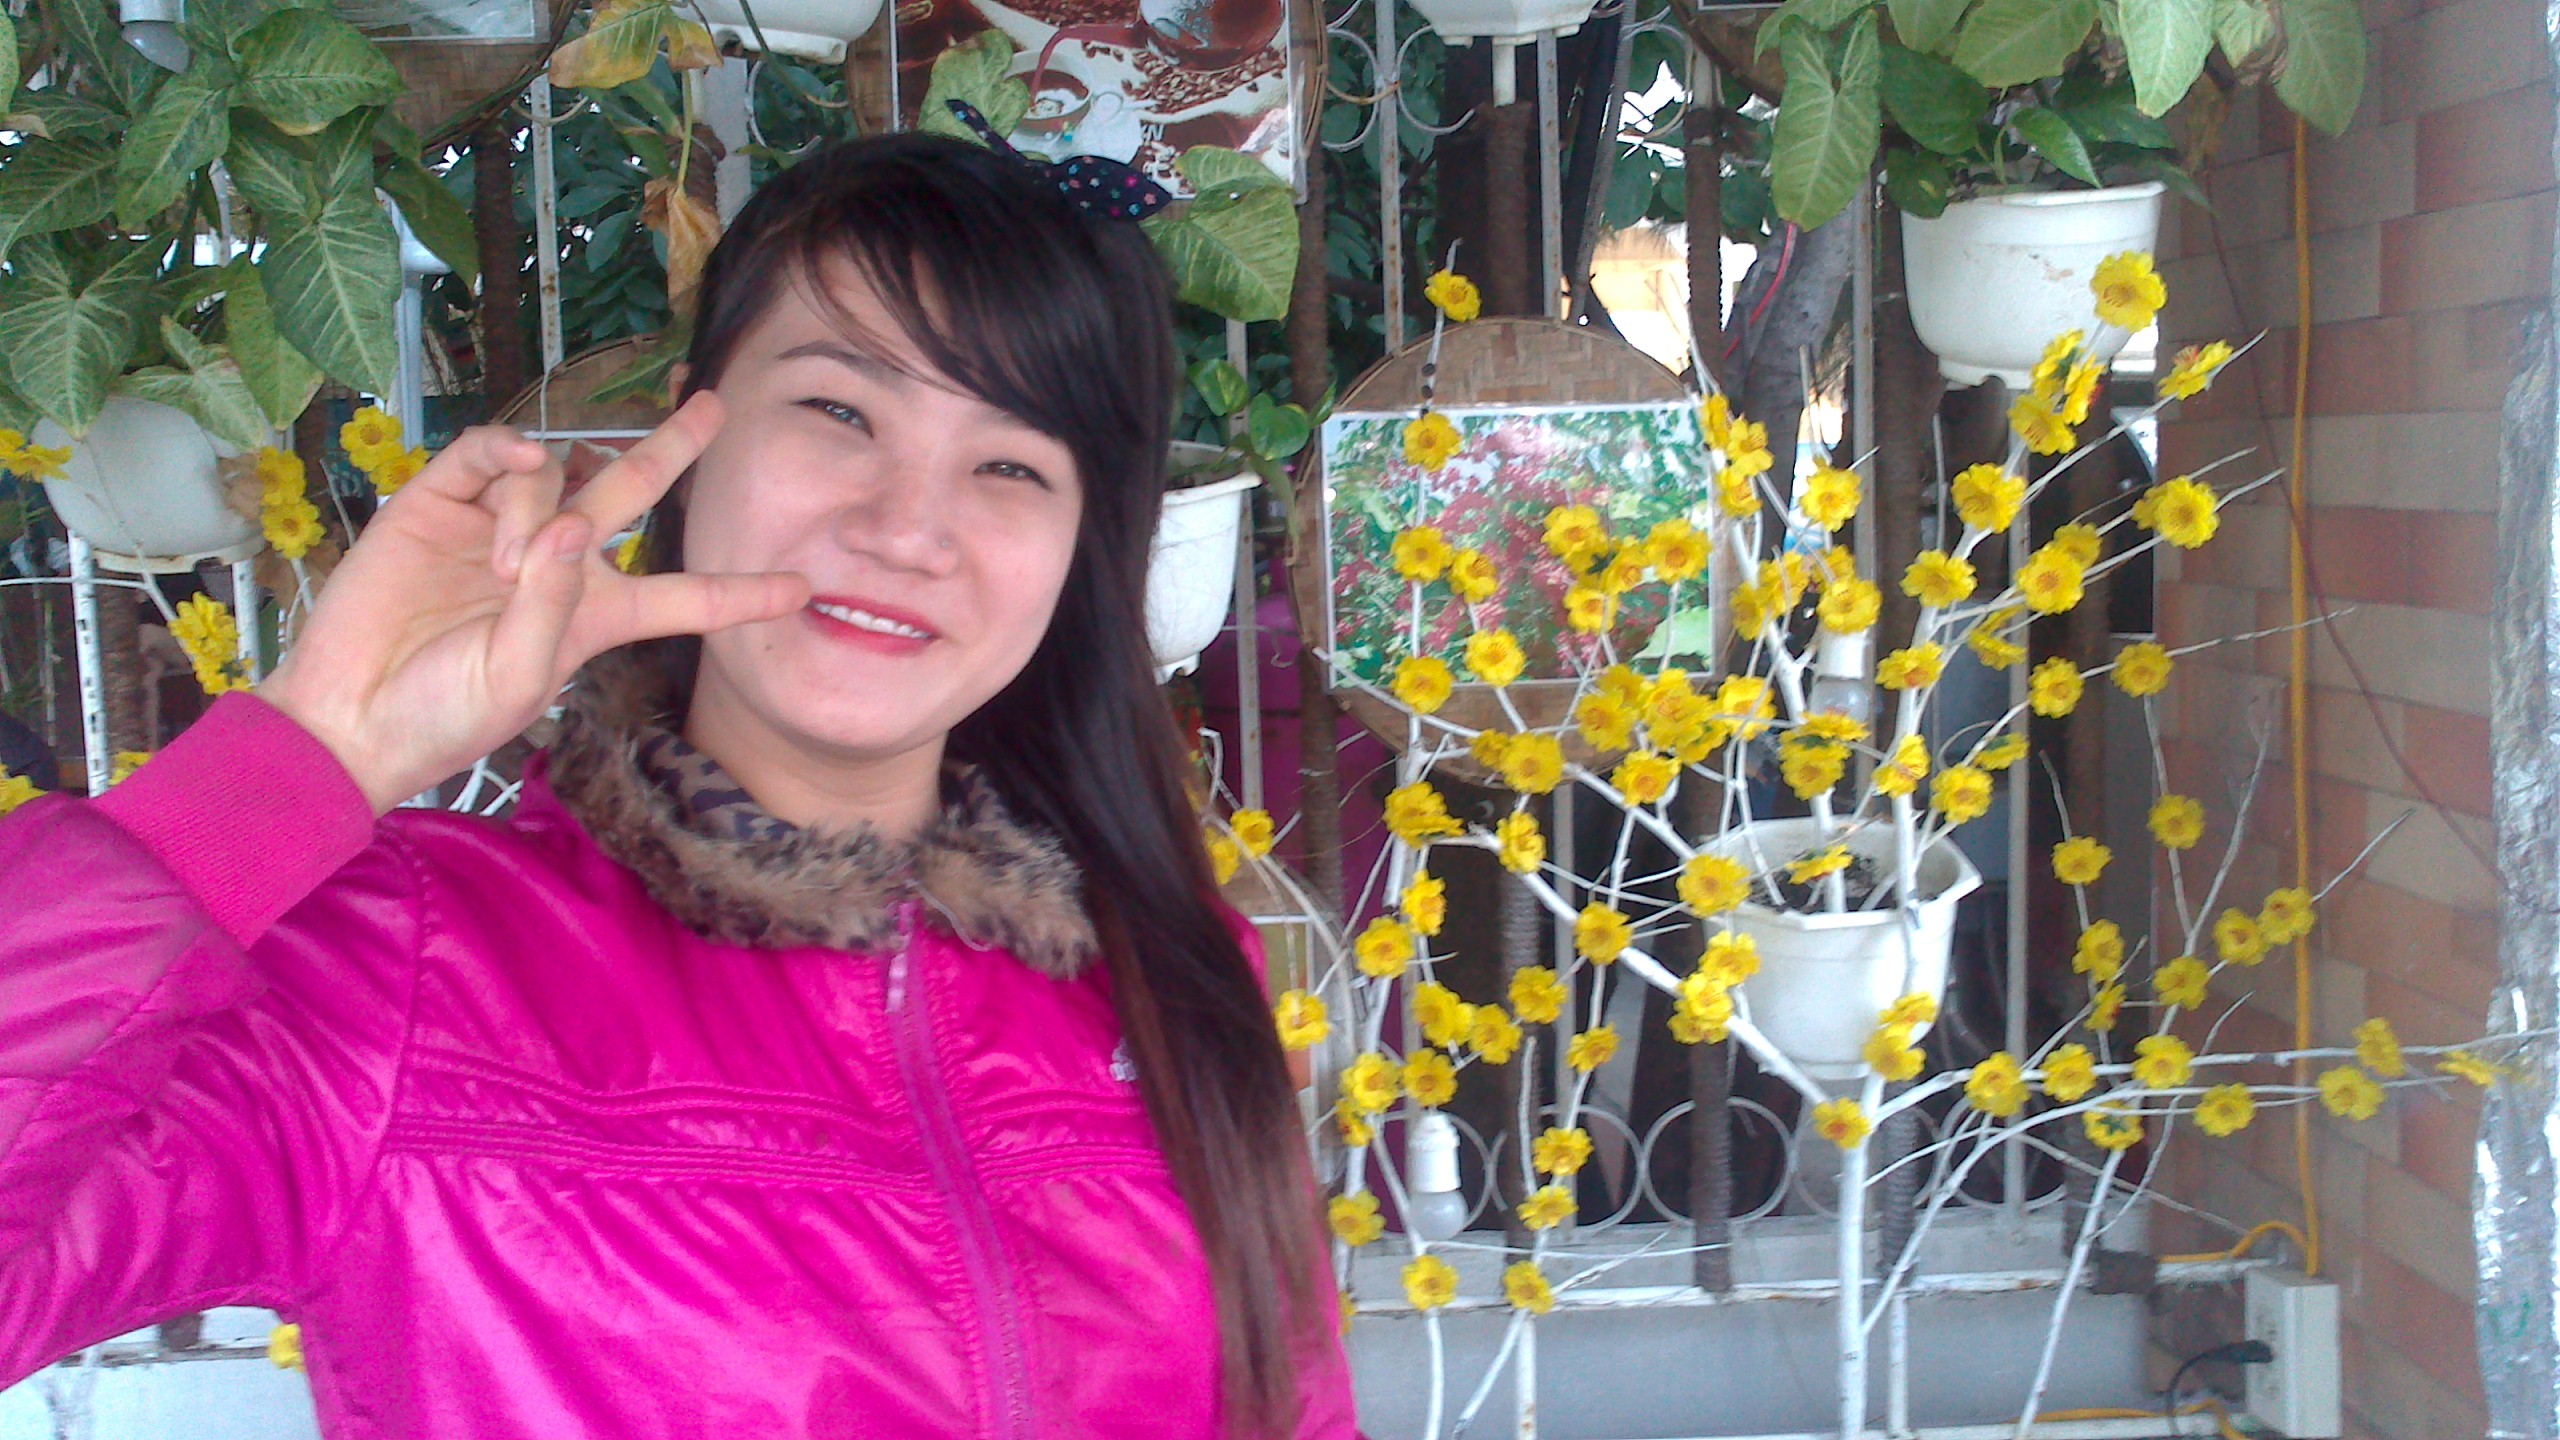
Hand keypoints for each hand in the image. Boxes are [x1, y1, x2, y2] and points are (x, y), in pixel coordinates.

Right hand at [257, 394, 810, 813]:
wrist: (348, 715)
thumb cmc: (443, 714)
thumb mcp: (518, 678)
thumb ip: (552, 606)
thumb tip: (567, 525)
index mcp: (595, 615)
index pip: (685, 598)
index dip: (740, 592)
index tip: (801, 589)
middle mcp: (558, 562)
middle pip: (633, 491)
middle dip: (674, 447)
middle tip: (714, 404)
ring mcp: (497, 527)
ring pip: (554, 474)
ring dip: (541, 507)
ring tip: (506, 567)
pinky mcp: (437, 504)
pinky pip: (488, 455)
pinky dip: (505, 458)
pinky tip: (511, 475)